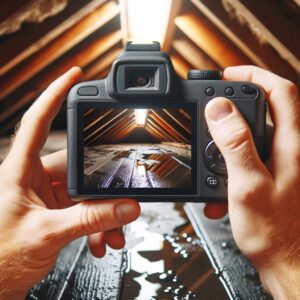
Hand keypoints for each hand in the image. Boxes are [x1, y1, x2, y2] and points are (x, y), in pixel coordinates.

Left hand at [0, 67, 139, 299]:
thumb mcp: (48, 234)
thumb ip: (89, 219)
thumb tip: (125, 206)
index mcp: (21, 170)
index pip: (37, 120)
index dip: (55, 94)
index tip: (74, 75)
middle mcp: (36, 178)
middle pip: (79, 165)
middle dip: (103, 185)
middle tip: (122, 198)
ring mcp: (48, 195)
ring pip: (86, 191)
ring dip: (104, 211)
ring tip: (112, 231)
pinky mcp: (57, 211)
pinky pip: (85, 208)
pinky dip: (98, 223)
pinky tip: (102, 239)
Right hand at [203, 66, 299, 298]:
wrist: (289, 263)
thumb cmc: (275, 233)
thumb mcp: (247, 186)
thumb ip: (235, 144)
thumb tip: (220, 110)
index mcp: (292, 145)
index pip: (280, 92)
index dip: (254, 75)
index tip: (228, 74)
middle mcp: (292, 149)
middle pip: (269, 107)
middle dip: (240, 98)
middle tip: (216, 101)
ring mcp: (283, 162)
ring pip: (257, 131)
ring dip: (231, 133)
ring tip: (210, 144)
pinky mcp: (273, 175)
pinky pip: (251, 155)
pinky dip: (230, 160)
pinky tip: (218, 181)